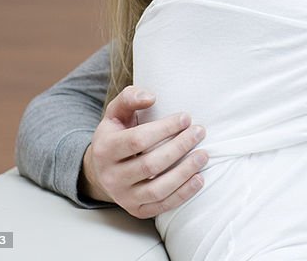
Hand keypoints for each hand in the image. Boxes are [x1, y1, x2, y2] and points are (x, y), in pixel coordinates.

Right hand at [80, 85, 206, 218]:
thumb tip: (151, 97)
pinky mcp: (136, 210)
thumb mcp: (116, 113)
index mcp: (105, 149)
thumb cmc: (117, 134)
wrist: (102, 169)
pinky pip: (161, 206)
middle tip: (200, 132)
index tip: (186, 117)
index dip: (165, 128)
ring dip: (185, 172)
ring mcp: (123, 196)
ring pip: (157, 189)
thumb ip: (129, 98)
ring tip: (204, 154)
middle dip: (179, 147)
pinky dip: (183, 194)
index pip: (137, 140)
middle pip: (150, 164)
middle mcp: (111, 176)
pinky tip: (199, 178)